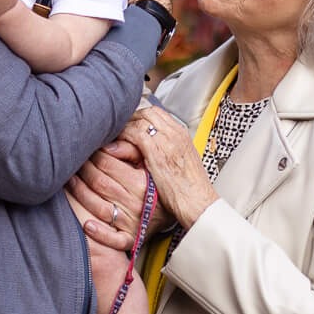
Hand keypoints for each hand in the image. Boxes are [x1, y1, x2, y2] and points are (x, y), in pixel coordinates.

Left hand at [66, 144, 152, 250]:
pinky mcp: (131, 238)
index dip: (92, 156)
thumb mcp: (150, 163)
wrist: (181, 208)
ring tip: (70, 182)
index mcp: (141, 182)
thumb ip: (130, 151)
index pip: (107, 164)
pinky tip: (86, 225)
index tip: (86, 150)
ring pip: (99, 207)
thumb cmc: (158, 183)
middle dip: (83, 171)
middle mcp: (137, 202)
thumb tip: (107, 145)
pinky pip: (114, 239)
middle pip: (100, 184)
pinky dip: (99, 233)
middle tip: (73, 163)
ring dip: (80, 194)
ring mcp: (133, 222)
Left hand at [120, 106, 217, 226]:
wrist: (198, 201)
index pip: (158, 113)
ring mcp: (166, 141)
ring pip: (140, 120)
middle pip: (148, 113)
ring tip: (116, 136)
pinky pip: (135, 134)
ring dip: (125, 126)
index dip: (141, 116)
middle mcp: (175, 134)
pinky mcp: (157, 152)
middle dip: (132, 118)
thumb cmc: (190, 188)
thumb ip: (168, 151)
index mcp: (182, 135)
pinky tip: (117, 144)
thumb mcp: (181, 163)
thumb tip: (152, 150)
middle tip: (120, 128)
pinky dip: (124, 135)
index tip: (132, 124)